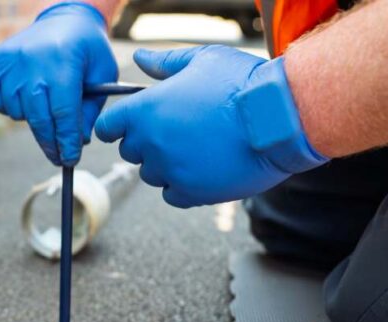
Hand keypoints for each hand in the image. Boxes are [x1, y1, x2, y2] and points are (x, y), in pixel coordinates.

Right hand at [0, 3, 116, 165]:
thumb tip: (77, 142)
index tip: (70, 159)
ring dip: (32, 119)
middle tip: (59, 158)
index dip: (66, 141)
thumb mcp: (103, 75)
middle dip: (50, 143)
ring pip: (17, 113)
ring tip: (45, 107)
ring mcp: (11, 63)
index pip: (63, 113)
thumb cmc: (88, 50)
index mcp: (62, 64)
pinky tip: (26, 98)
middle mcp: (33, 63)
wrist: (64, 19)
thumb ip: (91, 109)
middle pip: (39, 119)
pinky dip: (11, 107)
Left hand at [94, 45, 328, 207]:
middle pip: (130, 151)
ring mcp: (169, 170)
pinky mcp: (190, 191)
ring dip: (165, 164)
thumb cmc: (242, 83)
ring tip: (197, 148)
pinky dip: (182, 185)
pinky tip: (203, 168)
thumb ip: (165, 63)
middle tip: (177, 131)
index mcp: (145, 110)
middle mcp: (150, 143)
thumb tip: (139, 60)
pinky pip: (171, 194)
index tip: (130, 125)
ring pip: (150, 174)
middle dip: (146, 142)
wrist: (279, 117)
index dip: (118, 126)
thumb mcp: (201, 60)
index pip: (107, 127)